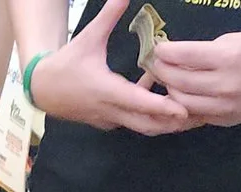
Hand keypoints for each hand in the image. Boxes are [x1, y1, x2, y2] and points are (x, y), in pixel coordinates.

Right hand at [29, 3, 191, 134]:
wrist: (42, 89)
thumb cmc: (66, 64)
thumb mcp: (89, 37)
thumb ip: (109, 16)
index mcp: (108, 91)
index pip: (141, 103)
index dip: (164, 107)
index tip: (185, 109)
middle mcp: (111, 110)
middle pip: (148, 125)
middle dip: (173, 122)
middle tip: (198, 114)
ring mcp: (110, 120)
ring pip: (142, 127)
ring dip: (163, 120)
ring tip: (186, 108)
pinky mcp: (108, 122)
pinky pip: (133, 122)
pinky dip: (149, 114)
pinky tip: (156, 91)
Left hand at [150, 26, 240, 125]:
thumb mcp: (236, 38)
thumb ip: (206, 51)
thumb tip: (178, 57)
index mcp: (228, 58)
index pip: (182, 56)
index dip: (164, 52)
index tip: (157, 48)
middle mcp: (226, 85)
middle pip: (177, 82)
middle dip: (161, 72)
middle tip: (157, 64)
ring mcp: (227, 107)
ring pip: (183, 103)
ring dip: (171, 90)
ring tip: (169, 80)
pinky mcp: (230, 120)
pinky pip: (198, 115)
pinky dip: (187, 105)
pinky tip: (185, 96)